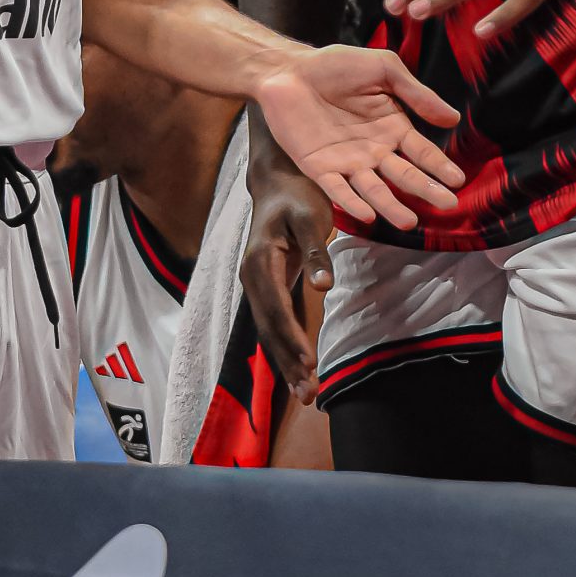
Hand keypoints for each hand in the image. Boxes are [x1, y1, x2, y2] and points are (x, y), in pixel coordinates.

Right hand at [240, 152, 333, 402]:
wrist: (278, 182)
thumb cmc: (297, 196)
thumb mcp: (310, 216)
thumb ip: (317, 250)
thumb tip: (324, 286)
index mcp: (261, 261)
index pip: (276, 308)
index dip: (292, 338)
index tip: (309, 364)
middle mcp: (251, 278)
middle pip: (268, 328)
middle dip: (287, 362)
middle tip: (308, 394)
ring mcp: (255, 285)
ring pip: (268, 331)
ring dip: (285, 363)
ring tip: (306, 393)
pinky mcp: (265, 288)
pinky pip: (273, 323)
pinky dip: (285, 348)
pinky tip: (300, 369)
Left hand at [254, 44, 463, 230]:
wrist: (289, 69)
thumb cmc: (336, 65)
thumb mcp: (384, 69)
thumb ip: (416, 93)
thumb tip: (453, 118)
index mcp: (393, 128)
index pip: (422, 153)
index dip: (440, 167)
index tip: (457, 180)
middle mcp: (374, 151)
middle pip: (404, 176)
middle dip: (426, 190)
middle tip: (447, 204)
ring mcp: (347, 162)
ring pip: (373, 190)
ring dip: (390, 207)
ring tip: (408, 222)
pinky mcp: (319, 168)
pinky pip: (338, 189)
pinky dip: (351, 202)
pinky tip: (367, 214)